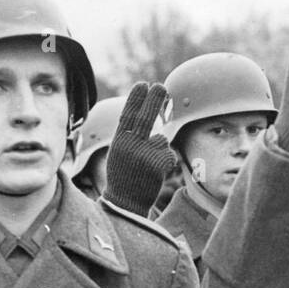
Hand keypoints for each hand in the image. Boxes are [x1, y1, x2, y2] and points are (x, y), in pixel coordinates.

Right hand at [103, 82, 178, 216]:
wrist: (126, 203)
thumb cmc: (124, 177)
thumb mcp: (121, 154)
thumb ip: (131, 137)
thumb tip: (151, 121)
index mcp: (119, 141)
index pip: (127, 115)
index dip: (136, 99)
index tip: (142, 84)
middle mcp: (130, 145)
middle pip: (145, 118)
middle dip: (154, 100)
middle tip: (161, 86)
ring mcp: (143, 154)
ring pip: (162, 139)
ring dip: (160, 149)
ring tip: (148, 166)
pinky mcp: (157, 164)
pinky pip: (169, 154)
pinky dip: (166, 161)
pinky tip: (155, 174)